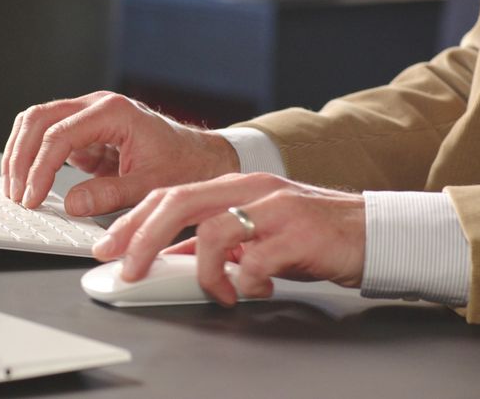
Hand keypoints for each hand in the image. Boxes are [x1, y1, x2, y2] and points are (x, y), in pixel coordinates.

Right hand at [1, 91, 239, 214]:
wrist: (201, 158)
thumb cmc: (183, 166)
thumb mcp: (150, 185)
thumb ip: (110, 195)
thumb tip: (72, 204)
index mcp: (114, 112)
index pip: (60, 134)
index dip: (40, 168)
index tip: (33, 197)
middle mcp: (97, 106)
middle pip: (39, 119)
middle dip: (21, 156)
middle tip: (16, 193)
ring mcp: (89, 116)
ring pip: (37, 124)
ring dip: (21, 154)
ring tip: (16, 188)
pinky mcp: (85, 132)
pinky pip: (49, 138)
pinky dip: (34, 157)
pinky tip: (28, 181)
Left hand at [92, 173, 365, 305]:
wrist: (371, 231)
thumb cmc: (310, 234)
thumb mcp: (253, 233)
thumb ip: (213, 243)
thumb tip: (168, 260)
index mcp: (232, 186)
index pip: (168, 195)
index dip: (133, 222)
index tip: (109, 248)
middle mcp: (248, 189)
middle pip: (178, 203)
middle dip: (143, 238)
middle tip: (128, 270)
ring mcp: (272, 207)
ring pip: (212, 231)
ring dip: (204, 272)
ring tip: (219, 292)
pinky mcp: (297, 232)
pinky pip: (254, 259)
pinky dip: (246, 280)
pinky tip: (255, 288)